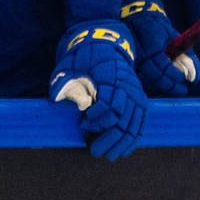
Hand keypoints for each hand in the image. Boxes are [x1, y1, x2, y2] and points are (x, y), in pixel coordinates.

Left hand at [50, 20, 148, 159]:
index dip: (97, 118)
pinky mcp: (140, 100)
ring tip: (109, 155)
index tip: (83, 123)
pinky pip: (141, 123)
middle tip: (94, 150)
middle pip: (124, 118)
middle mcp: (129, 86)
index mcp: (112, 76)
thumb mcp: (69, 64)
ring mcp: (137, 94)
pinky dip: (133, 138)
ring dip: (122, 142)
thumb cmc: (84, 57)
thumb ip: (64, 81)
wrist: (106, 44)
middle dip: (109, 137)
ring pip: (134, 124)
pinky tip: (124, 149)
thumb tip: (58, 98)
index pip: (110, 104)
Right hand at [120, 0, 198, 95]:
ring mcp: (134, 61)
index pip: (165, 68)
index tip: (186, 80)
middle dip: (171, 87)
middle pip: (156, 79)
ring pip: (148, 82)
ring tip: (175, 88)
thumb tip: (194, 76)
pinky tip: (164, 85)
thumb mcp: (175, 37)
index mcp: (152, 47)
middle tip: (183, 90)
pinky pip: (143, 79)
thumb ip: (186, 54)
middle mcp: (141, 56)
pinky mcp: (131, 64)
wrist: (138, 18)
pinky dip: (154, 84)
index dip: (176, 76)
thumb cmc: (159, 27)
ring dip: (163, 88)